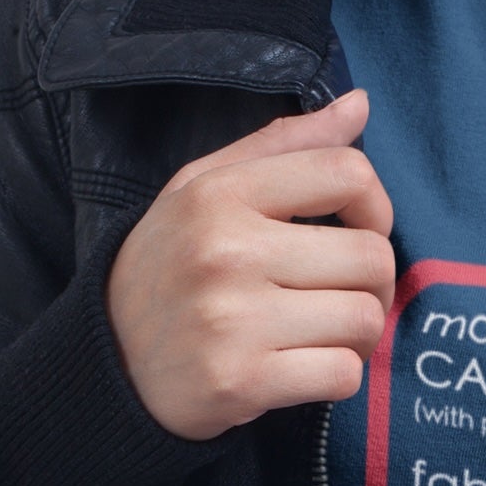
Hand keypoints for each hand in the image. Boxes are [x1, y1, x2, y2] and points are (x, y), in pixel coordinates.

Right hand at [105, 86, 395, 441]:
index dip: (377, 207)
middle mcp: (226, 251)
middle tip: (341, 296)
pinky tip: (302, 369)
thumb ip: (285, 146)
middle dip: (374, 284)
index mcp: (220, 194)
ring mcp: (233, 320)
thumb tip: (360, 103)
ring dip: (358, 335)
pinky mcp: (242, 381)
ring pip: (364, 319)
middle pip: (372, 257)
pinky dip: (337, 377)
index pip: (348, 174)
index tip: (359, 231)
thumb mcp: (206, 189)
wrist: (108, 363)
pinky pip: (343, 375)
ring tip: (320, 333)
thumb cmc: (172, 268)